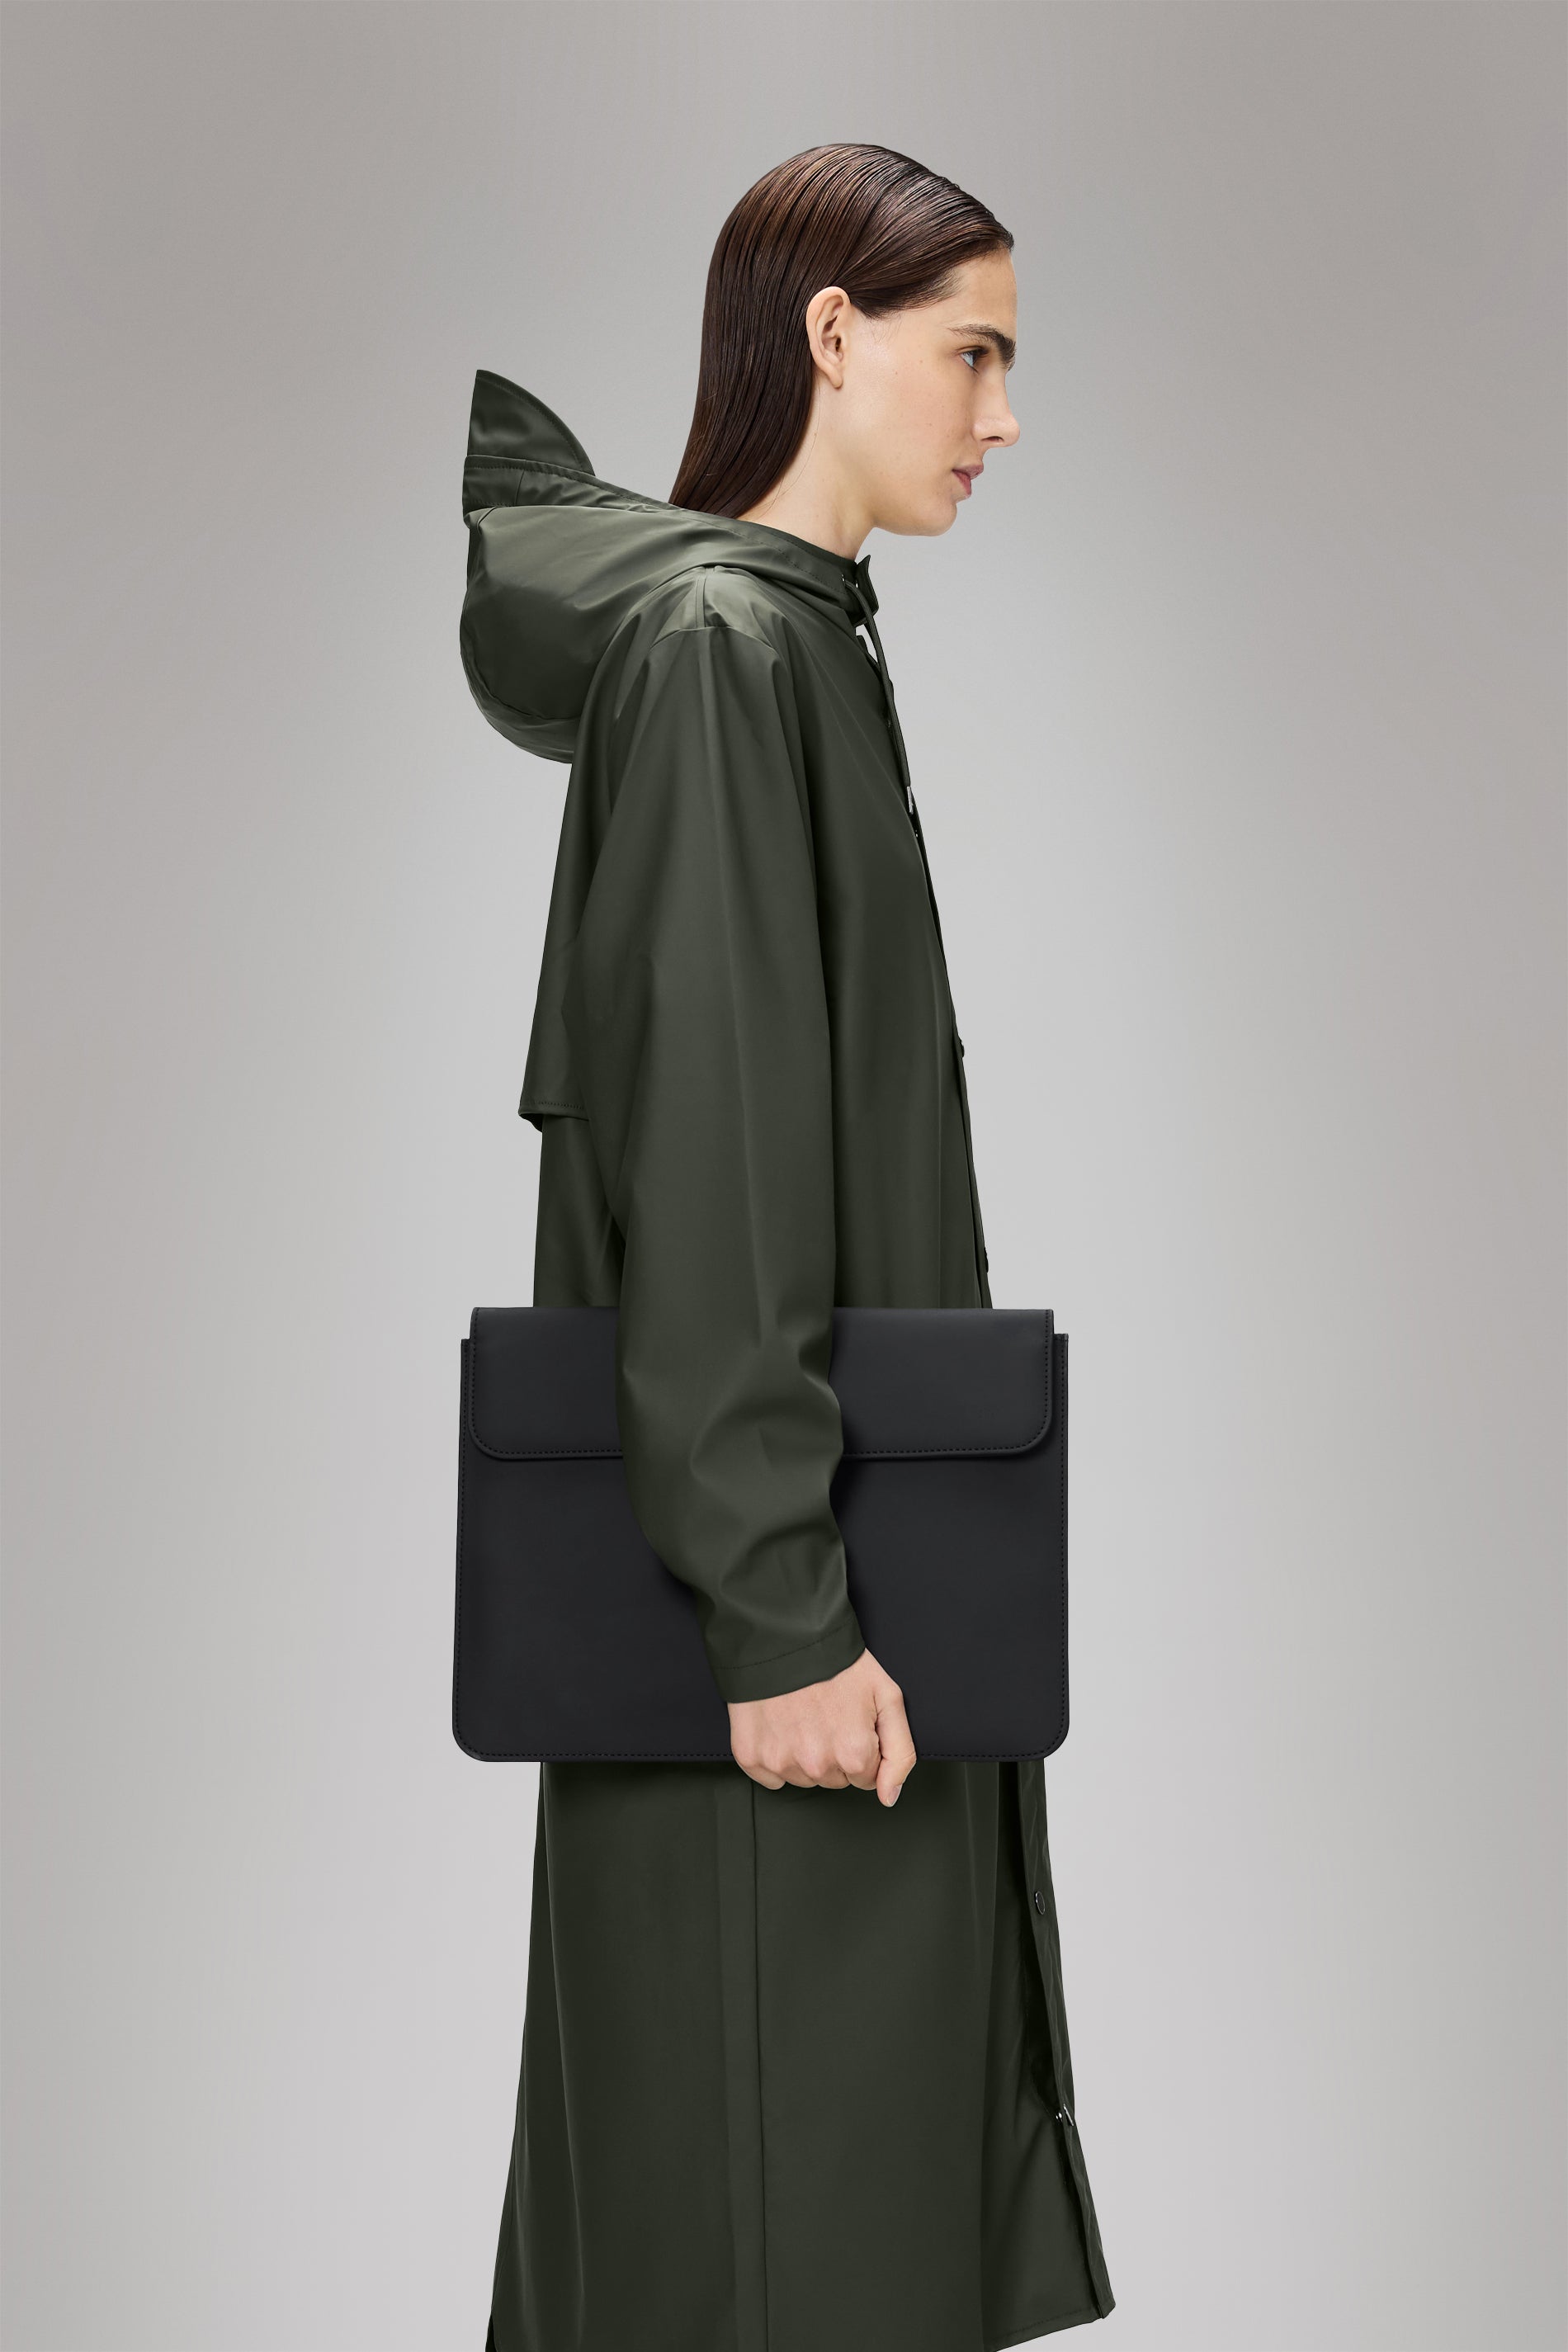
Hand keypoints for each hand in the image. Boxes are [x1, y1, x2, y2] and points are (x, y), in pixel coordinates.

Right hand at [727, 1647, 915, 1806]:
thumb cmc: (837, 1662)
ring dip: (806, 1755)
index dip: (862, 1747)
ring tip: (803, 1715)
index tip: (851, 1720)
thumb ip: (899, 1753)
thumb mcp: (887, 1697)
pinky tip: (781, 1725)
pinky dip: (777, 1755)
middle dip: (835, 1752)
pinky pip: (772, 1778)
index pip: (866, 1778)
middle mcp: (816, 1765)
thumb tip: (888, 1797)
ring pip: (805, 1778)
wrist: (783, 1634)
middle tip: (828, 1713)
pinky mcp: (751, 1757)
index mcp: (853, 1754)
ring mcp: (781, 1762)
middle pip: (835, 1779)